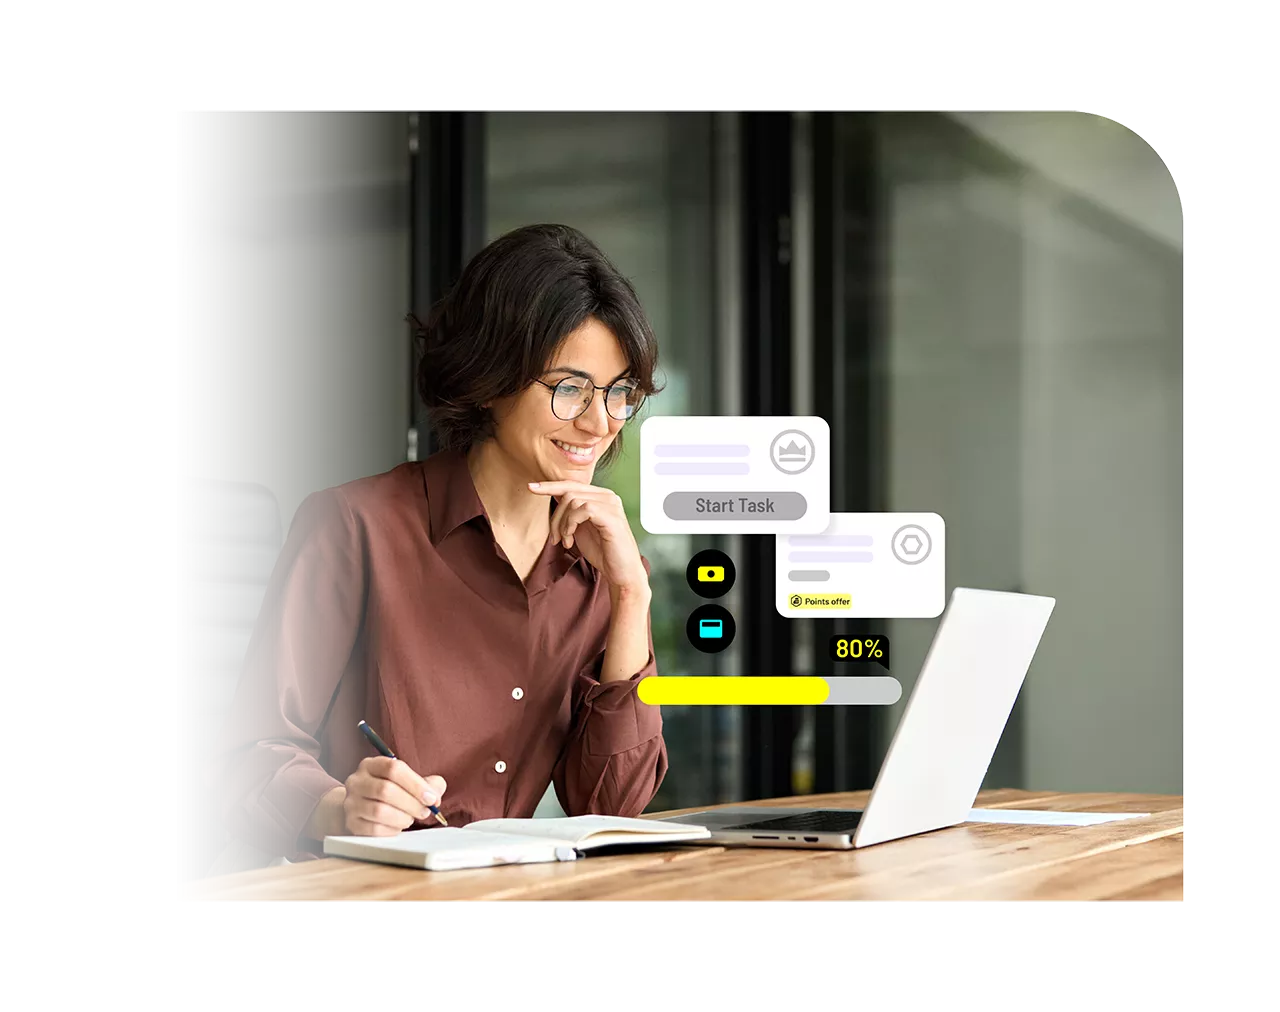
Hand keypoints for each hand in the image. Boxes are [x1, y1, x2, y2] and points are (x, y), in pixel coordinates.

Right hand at [342, 756, 446, 836]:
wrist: (362, 807)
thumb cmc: (391, 792)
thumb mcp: (408, 781)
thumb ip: (428, 783)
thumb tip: (436, 794)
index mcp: (372, 764)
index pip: (394, 769)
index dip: (416, 785)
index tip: (431, 798)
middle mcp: (356, 781)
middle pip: (385, 790)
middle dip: (411, 803)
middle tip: (424, 811)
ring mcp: (351, 802)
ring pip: (379, 811)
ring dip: (402, 818)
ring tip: (410, 818)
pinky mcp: (351, 823)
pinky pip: (374, 829)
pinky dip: (392, 829)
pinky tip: (398, 826)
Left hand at [529, 481, 648, 593]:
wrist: (621, 573)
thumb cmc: (602, 552)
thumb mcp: (580, 528)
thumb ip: (570, 512)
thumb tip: (552, 496)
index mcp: (601, 496)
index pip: (572, 484)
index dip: (550, 485)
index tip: (531, 488)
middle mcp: (608, 496)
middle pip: (568, 492)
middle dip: (556, 517)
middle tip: (556, 538)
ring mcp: (611, 504)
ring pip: (572, 500)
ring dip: (562, 524)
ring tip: (566, 542)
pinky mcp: (611, 516)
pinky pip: (583, 509)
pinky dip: (571, 524)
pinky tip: (571, 539)